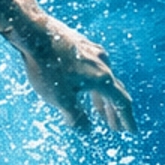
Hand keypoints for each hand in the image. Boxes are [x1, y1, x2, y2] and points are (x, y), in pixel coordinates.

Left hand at [17, 15, 136, 133]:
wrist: (33, 32)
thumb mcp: (61, 99)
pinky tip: (82, 88)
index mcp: (102, 78)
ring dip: (101, 99)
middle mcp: (103, 63)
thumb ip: (76, 117)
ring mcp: (92, 51)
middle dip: (113, 112)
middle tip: (114, 128)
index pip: (121, 102)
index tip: (131, 131)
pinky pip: (91, 69)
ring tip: (98, 113)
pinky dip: (90, 85)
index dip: (127, 119)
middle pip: (114, 91)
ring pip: (101, 79)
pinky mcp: (80, 44)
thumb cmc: (47, 67)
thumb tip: (86, 131)